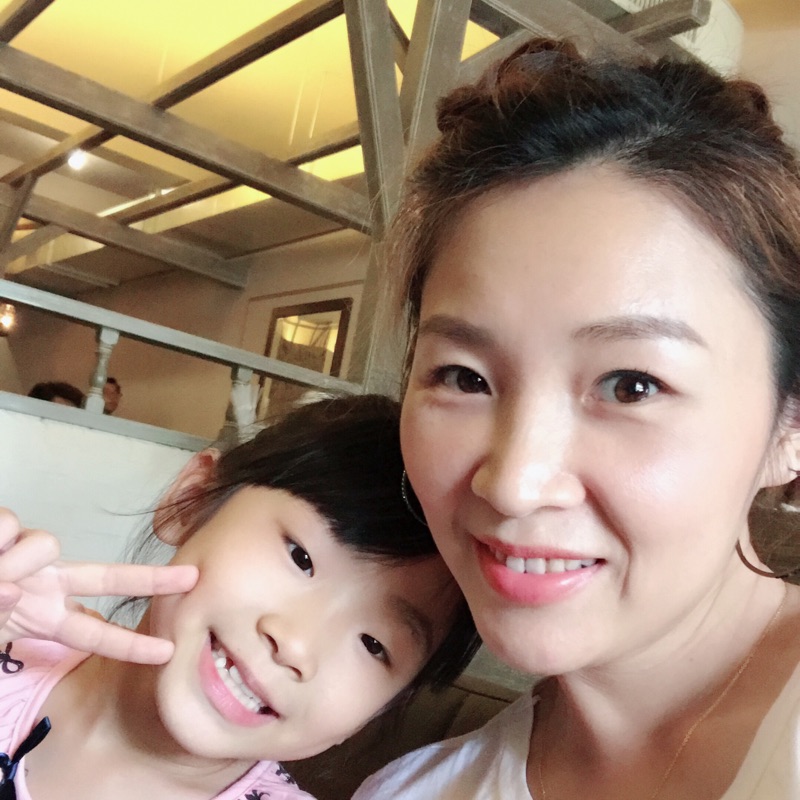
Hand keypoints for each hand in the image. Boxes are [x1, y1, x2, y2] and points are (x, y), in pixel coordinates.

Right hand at [0, 508, 197, 663]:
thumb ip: (10, 613)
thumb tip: (15, 586)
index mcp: (43, 614)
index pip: (94, 629)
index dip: (129, 643)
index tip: (168, 653)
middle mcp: (46, 582)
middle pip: (108, 576)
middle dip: (152, 579)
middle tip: (192, 579)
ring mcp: (28, 556)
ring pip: (45, 544)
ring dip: (12, 563)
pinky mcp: (5, 528)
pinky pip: (8, 527)